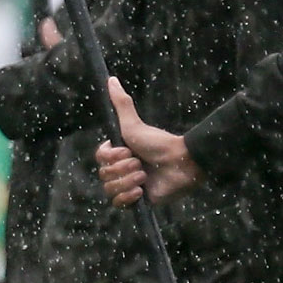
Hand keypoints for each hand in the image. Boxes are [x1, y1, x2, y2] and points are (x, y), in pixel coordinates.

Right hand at [95, 78, 200, 204]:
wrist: (181, 163)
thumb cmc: (159, 143)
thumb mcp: (134, 124)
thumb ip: (121, 103)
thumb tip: (111, 79)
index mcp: (119, 154)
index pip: (100, 159)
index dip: (111, 157)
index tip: (127, 151)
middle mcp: (122, 169)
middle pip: (104, 175)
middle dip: (123, 169)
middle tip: (141, 164)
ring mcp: (129, 185)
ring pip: (110, 189)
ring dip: (128, 181)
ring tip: (145, 177)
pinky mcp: (137, 201)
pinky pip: (119, 204)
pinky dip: (129, 197)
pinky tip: (142, 190)